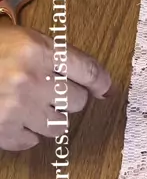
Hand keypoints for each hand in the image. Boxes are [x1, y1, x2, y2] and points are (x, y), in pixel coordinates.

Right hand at [0, 23, 110, 150]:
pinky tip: (11, 118)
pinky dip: (25, 133)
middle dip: (68, 98)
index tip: (104, 87)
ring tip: (29, 105)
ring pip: (58, 126)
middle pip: (77, 101)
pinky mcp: (3, 133)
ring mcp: (16, 109)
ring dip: (48, 118)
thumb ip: (48, 53)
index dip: (100, 81)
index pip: (87, 70)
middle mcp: (31, 80)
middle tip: (51, 91)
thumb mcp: (13, 37)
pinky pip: (32, 141)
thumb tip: (90, 79)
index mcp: (35, 49)